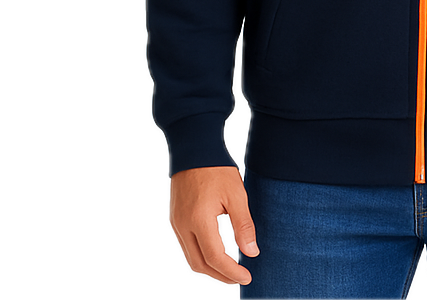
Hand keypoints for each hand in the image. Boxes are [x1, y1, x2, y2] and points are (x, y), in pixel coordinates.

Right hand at [168, 165, 259, 285]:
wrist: (194, 149)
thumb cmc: (214, 168)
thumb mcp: (236, 194)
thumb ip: (244, 225)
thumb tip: (252, 251)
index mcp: (199, 219)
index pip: (215, 258)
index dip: (231, 272)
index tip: (246, 276)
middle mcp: (182, 225)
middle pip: (199, 264)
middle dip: (220, 276)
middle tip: (239, 277)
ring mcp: (175, 222)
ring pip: (190, 258)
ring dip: (209, 268)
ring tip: (228, 269)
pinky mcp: (174, 218)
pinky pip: (185, 246)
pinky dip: (200, 255)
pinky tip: (213, 253)